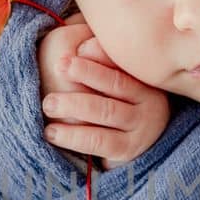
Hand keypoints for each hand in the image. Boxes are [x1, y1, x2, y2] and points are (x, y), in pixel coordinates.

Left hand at [37, 16, 169, 167]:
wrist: (128, 143)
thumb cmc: (110, 103)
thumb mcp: (108, 79)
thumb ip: (98, 58)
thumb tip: (82, 48)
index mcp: (146, 78)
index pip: (122, 61)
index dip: (97, 54)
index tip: (72, 51)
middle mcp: (151, 101)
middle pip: (116, 83)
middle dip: (86, 73)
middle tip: (58, 67)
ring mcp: (143, 128)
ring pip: (106, 111)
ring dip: (74, 105)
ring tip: (48, 104)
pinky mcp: (128, 150)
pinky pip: (99, 141)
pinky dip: (74, 136)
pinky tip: (51, 132)